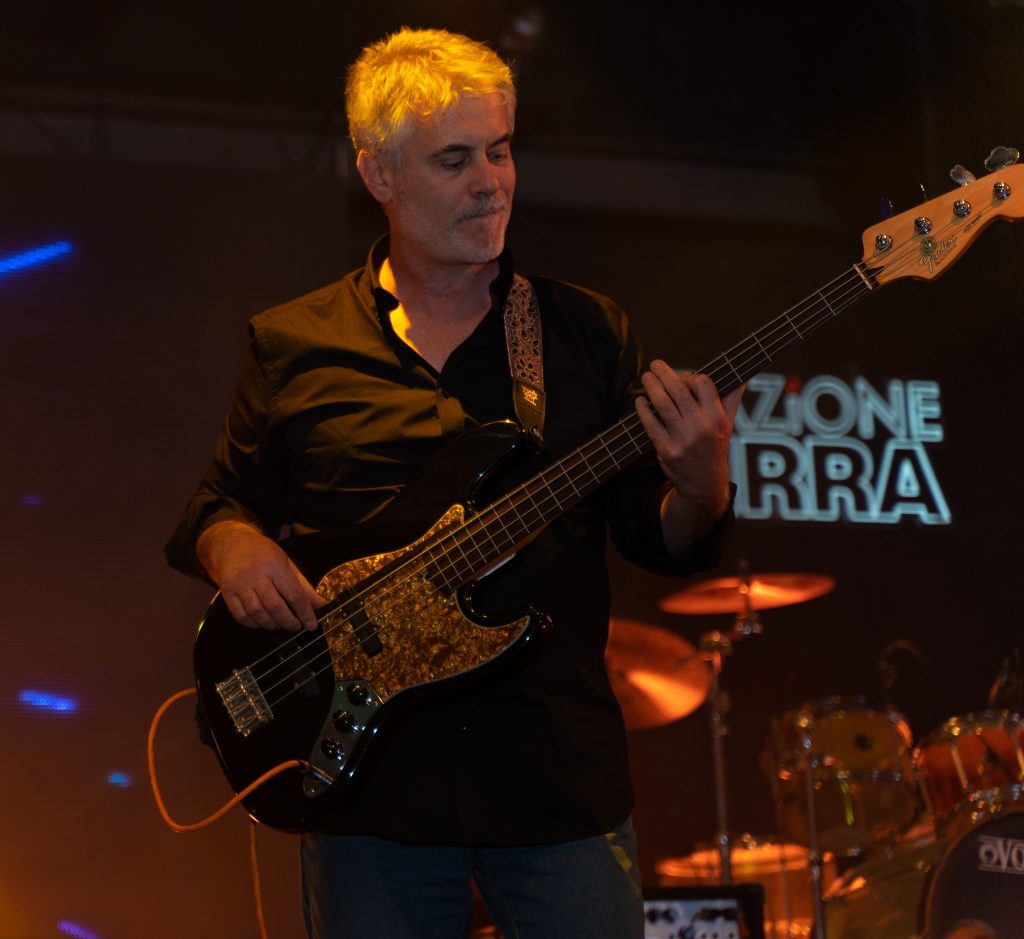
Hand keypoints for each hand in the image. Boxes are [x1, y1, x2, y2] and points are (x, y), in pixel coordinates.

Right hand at [196, 521, 324, 630]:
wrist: (233, 543)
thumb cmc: (264, 554)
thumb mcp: (287, 564)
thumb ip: (304, 586)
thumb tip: (320, 605)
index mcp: (275, 565)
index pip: (294, 594)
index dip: (305, 613)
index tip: (312, 625)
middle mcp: (256, 575)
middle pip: (274, 606)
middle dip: (288, 622)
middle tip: (296, 627)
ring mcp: (239, 584)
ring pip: (257, 613)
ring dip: (271, 624)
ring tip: (280, 625)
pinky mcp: (227, 592)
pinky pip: (240, 616)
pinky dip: (253, 624)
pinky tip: (262, 622)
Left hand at [635, 360, 742, 552]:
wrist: (704, 485)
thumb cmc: (715, 449)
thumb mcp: (728, 425)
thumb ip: (732, 400)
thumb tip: (742, 378)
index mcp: (717, 418)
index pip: (703, 383)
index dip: (689, 375)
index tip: (681, 376)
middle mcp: (701, 427)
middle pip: (678, 390)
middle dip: (664, 373)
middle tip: (655, 364)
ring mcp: (682, 439)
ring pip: (662, 404)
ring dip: (651, 386)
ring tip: (646, 378)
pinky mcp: (666, 450)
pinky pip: (651, 424)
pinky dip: (643, 409)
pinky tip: (640, 401)